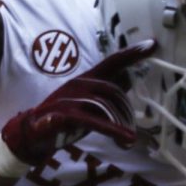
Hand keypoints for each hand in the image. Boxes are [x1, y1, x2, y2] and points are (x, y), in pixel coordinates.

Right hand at [1, 40, 155, 164]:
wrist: (32, 134)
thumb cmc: (64, 118)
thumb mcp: (90, 103)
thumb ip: (108, 91)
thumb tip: (131, 78)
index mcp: (87, 79)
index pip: (113, 61)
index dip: (133, 53)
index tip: (153, 44)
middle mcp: (79, 84)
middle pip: (114, 91)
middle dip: (127, 112)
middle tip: (132, 132)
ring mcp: (69, 98)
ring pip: (105, 106)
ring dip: (120, 125)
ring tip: (128, 140)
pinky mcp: (63, 115)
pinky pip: (92, 121)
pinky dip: (110, 130)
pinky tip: (123, 139)